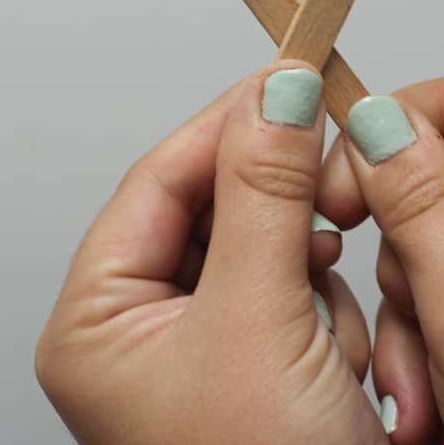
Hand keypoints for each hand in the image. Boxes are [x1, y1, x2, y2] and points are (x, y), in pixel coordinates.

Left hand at [35, 62, 393, 444]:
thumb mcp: (263, 322)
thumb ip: (267, 193)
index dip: (229, 123)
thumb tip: (276, 91)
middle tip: (336, 188)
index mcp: (102, 320)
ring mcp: (204, 349)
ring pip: (269, 245)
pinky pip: (300, 291)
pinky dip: (331, 309)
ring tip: (330, 332)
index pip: (161, 179)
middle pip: (217, 209)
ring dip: (316, 275)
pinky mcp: (260, 364)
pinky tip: (341, 359)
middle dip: (285, 214)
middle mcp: (142, 331)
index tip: (292, 80)